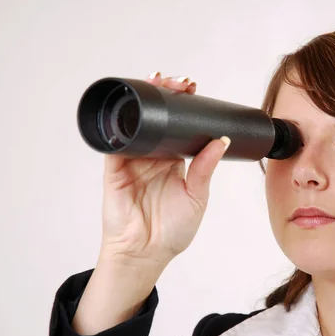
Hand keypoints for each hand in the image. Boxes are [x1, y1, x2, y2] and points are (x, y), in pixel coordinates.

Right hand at [98, 73, 229, 272]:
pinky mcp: (114, 168)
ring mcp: (132, 160)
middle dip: (164, 95)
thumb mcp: (197, 196)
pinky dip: (118, 124)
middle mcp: (152, 156)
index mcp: (173, 161)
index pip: (177, 125)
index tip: (192, 89)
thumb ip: (205, 169)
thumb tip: (220, 141)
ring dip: (142, 102)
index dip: (183, 106)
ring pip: (135, 123)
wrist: (146, 253)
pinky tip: (127, 108)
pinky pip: (114, 142)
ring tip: (155, 82)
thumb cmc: (172, 231)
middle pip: (156, 117)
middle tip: (178, 82)